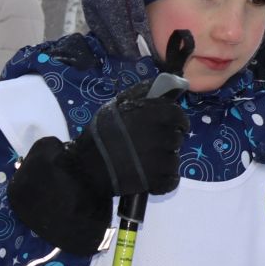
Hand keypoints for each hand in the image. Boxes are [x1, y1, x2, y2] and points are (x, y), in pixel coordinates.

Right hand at [70, 80, 188, 199]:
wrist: (86, 166)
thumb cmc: (100, 133)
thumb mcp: (116, 105)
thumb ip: (141, 94)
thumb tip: (165, 84)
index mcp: (151, 115)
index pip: (178, 115)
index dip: (177, 120)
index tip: (173, 124)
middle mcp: (159, 136)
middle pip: (177, 138)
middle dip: (168, 140)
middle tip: (153, 143)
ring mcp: (159, 161)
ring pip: (174, 159)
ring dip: (165, 160)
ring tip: (148, 161)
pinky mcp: (155, 181)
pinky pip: (172, 180)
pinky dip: (165, 178)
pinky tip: (152, 176)